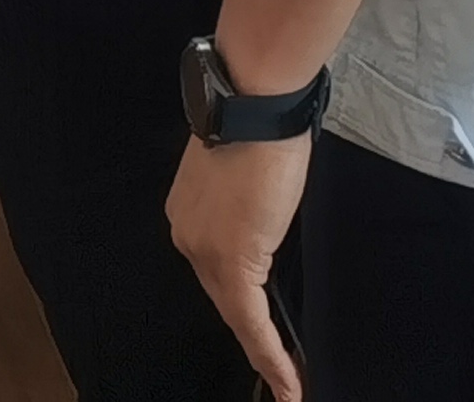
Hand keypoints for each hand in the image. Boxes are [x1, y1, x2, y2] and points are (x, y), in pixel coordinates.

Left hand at [166, 136, 309, 401]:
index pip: (214, 271)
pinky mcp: (231, 260)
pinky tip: (287, 381)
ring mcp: (204, 250)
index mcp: (189, 213)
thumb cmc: (260, 123)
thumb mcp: (247, 172)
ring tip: (287, 384)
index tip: (257, 338)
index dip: (239, 307)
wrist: (254, 101)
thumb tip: (262, 220)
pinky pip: (250, 320)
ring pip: (236, 314)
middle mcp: (186, 234)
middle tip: (281, 369)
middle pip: (223, 297)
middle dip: (252, 333)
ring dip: (264, 353)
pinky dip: (270, 354)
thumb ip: (246, 206)